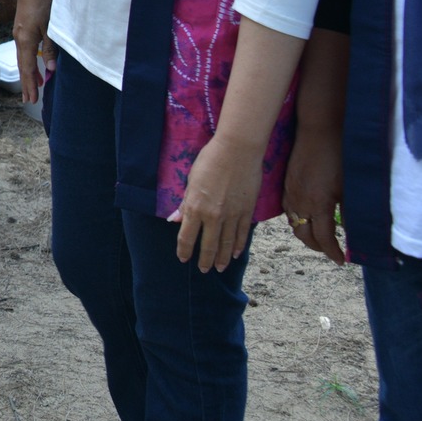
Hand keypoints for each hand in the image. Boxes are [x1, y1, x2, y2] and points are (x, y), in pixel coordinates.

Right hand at [12, 0, 55, 104]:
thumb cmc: (43, 3)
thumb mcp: (50, 26)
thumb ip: (50, 48)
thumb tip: (51, 69)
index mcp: (26, 40)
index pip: (28, 68)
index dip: (30, 84)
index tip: (32, 99)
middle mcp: (20, 39)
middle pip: (23, 66)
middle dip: (27, 83)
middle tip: (30, 100)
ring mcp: (20, 33)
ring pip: (24, 58)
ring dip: (29, 73)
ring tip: (35, 86)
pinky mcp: (23, 27)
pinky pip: (25, 50)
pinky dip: (29, 62)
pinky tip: (35, 64)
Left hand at [170, 133, 263, 271]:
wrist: (237, 151)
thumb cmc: (209, 161)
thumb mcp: (191, 181)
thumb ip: (185, 203)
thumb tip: (174, 219)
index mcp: (195, 207)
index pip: (187, 236)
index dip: (184, 250)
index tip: (183, 258)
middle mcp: (213, 215)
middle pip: (208, 245)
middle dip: (204, 260)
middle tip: (203, 270)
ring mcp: (232, 215)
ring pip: (226, 243)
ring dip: (222, 258)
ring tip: (219, 268)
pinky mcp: (247, 211)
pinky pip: (241, 234)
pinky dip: (238, 245)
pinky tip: (235, 253)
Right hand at [283, 128, 345, 264]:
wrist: (318, 130)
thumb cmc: (338, 157)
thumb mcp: (349, 187)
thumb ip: (350, 212)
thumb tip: (355, 232)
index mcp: (318, 205)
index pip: (324, 239)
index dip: (333, 253)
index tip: (342, 261)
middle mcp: (300, 202)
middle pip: (304, 235)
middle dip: (318, 247)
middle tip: (331, 251)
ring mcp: (291, 193)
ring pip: (294, 223)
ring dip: (306, 233)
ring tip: (319, 236)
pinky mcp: (287, 184)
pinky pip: (288, 210)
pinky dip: (297, 219)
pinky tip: (307, 216)